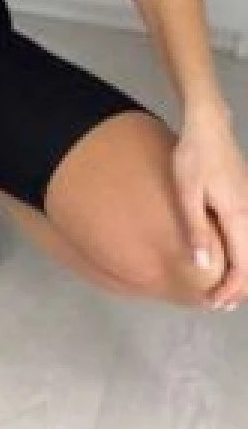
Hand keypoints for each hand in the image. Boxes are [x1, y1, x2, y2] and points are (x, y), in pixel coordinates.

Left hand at [171, 113, 247, 310]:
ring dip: (242, 273)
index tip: (213, 302)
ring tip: (222, 287)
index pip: (244, 267)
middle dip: (239, 288)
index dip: (231, 290)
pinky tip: (227, 258)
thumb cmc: (194, 156)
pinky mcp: (247, 200)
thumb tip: (201, 264)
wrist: (209, 125)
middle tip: (217, 303)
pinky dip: (243, 256)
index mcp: (238, 217)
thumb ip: (195, 228)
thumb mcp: (187, 191)